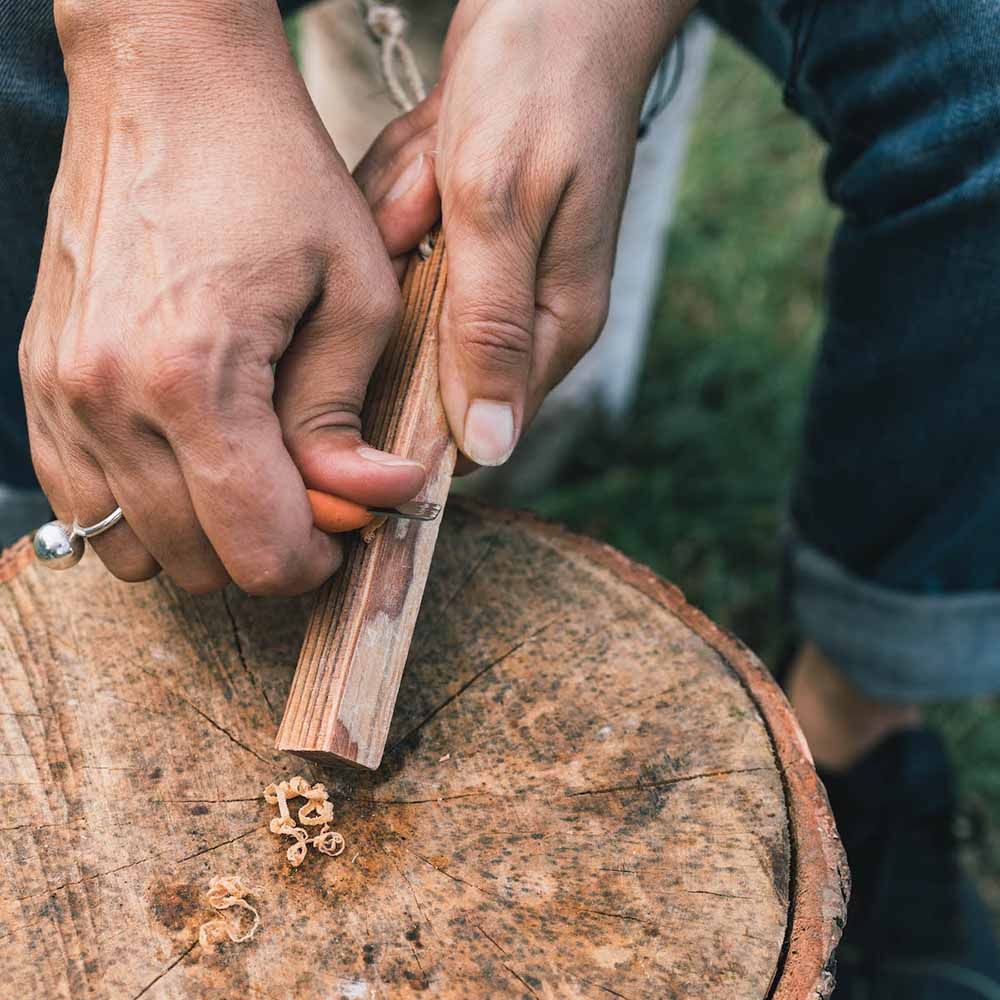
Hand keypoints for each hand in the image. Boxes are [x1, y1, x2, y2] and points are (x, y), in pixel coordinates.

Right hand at [20, 1, 424, 594]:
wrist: (168, 84)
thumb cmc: (275, 176)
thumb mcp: (355, 293)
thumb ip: (347, 416)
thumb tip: (368, 499)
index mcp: (196, 379)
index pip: (257, 549)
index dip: (316, 558)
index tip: (347, 525)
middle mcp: (110, 399)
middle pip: (198, 562)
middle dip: (268, 546)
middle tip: (312, 493)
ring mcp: (62, 392)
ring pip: (134, 544)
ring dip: (204, 535)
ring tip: (251, 475)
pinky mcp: (41, 378)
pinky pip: (81, 499)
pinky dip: (142, 506)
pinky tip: (189, 460)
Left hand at [356, 0, 686, 467]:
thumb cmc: (538, 89)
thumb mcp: (500, 208)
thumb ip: (489, 330)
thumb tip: (491, 446)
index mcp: (554, 326)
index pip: (479, 425)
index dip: (411, 414)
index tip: (361, 361)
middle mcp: (526, 314)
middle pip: (426, 355)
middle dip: (399, 291)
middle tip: (421, 205)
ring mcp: (493, 272)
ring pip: (402, 295)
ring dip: (399, 225)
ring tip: (430, 166)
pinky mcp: (466, 235)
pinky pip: (400, 244)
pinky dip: (398, 194)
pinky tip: (425, 152)